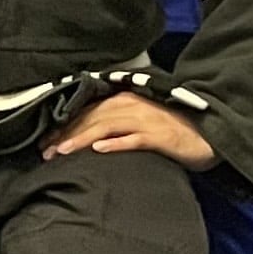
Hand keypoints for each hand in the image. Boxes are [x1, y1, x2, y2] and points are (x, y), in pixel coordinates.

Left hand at [47, 90, 216, 169]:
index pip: (86, 112)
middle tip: (45, 151)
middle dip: (66, 134)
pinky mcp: (160, 136)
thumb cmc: (171, 131)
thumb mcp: (138, 124)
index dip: (64, 126)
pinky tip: (100, 150)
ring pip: (107, 126)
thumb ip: (114, 126)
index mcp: (124, 102)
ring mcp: (146, 120)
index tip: (44, 142)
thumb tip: (85, 139)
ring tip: (63, 151)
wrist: (208, 134)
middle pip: (91, 118)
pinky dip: (117, 143)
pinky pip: (135, 138)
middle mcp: (131, 106)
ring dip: (83, 138)